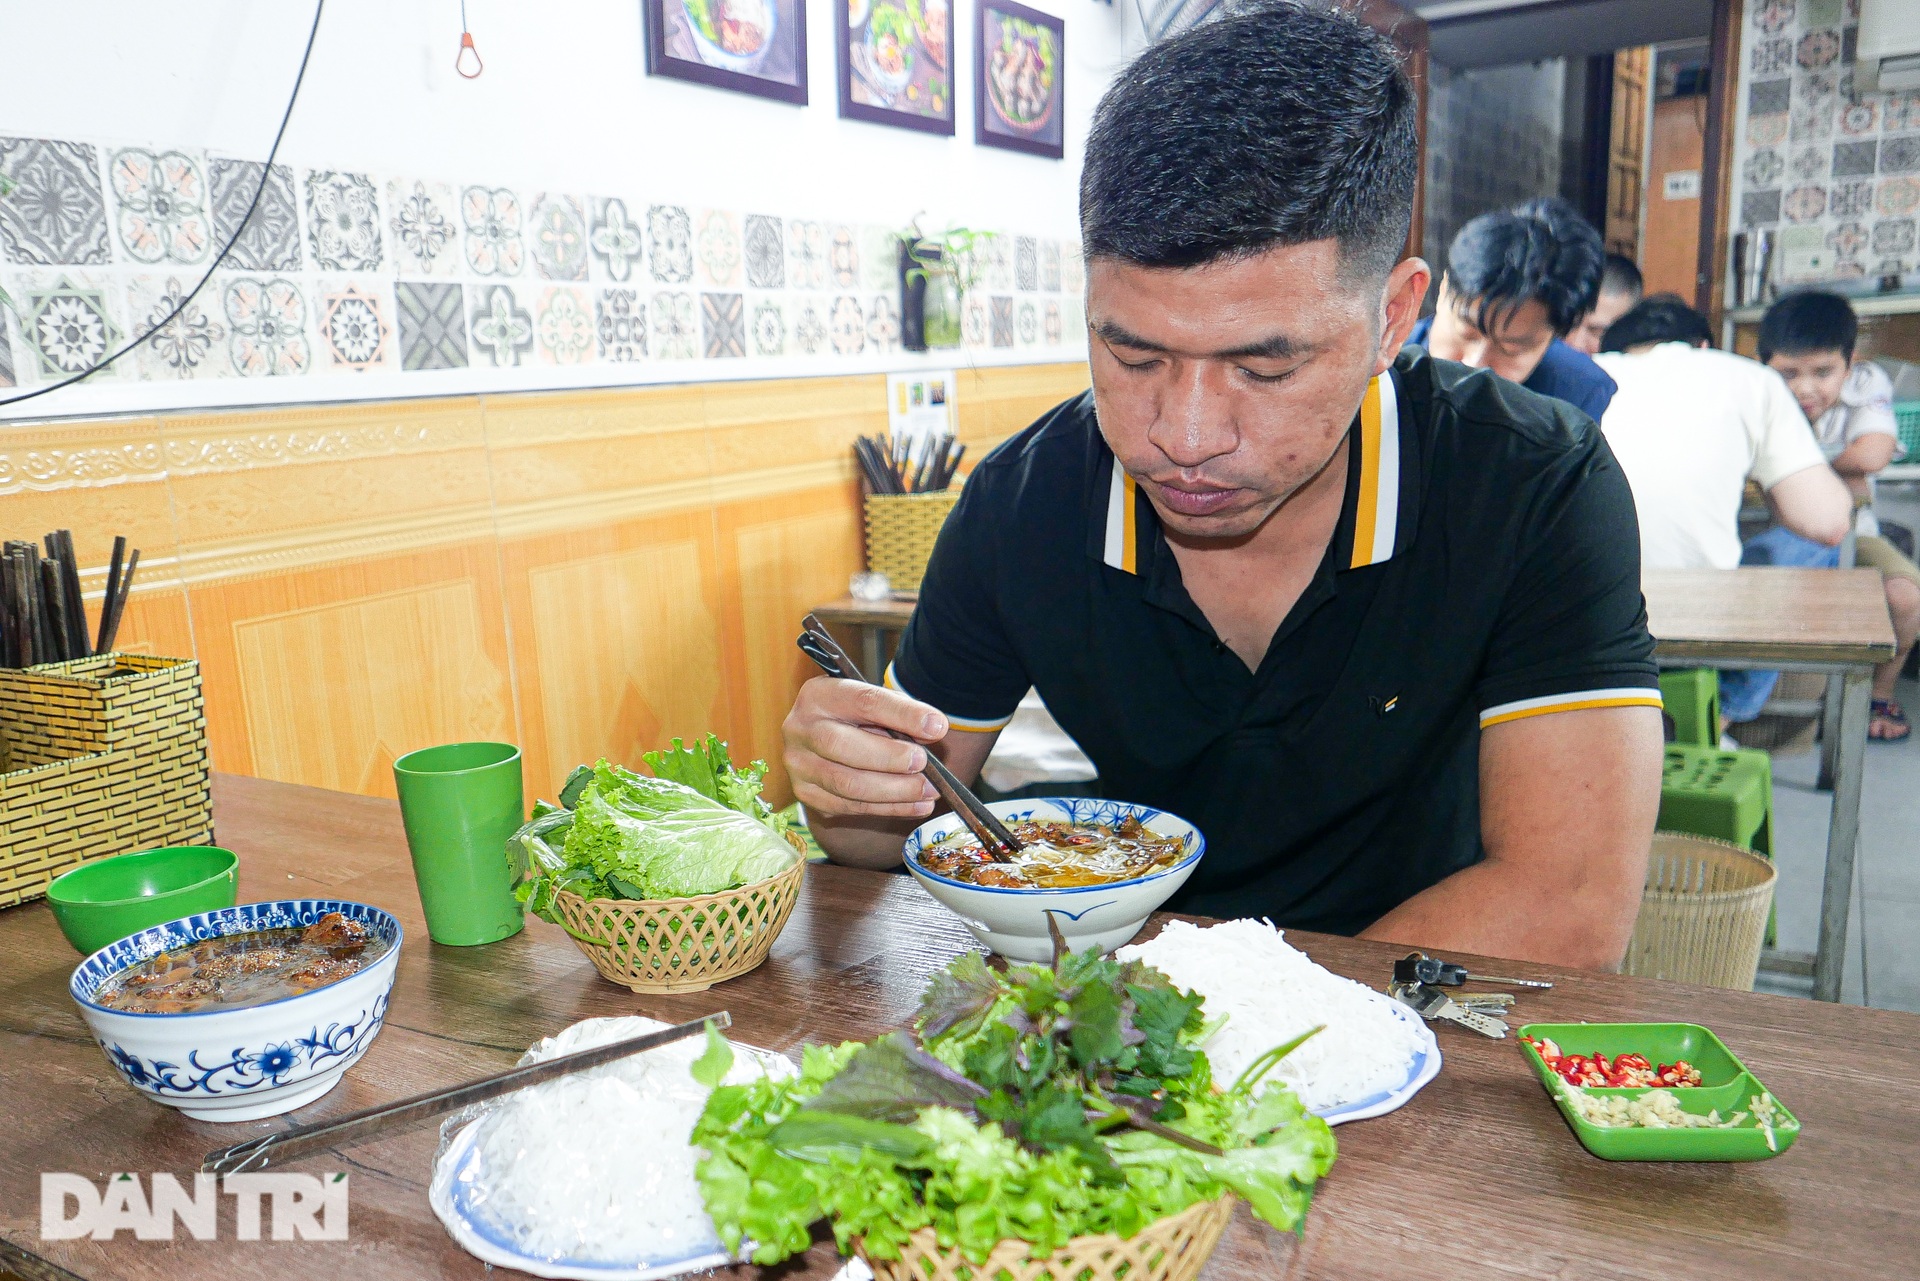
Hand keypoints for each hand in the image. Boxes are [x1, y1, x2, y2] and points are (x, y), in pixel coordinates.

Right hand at [783, 676, 948, 817]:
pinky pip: (850, 807)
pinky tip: (916, 805)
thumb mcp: (876, 705)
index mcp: (819, 695)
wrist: (824, 741)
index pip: (863, 701)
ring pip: (846, 784)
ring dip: (894, 791)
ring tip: (928, 790)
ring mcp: (799, 765)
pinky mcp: (806, 794)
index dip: (902, 715)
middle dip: (890, 758)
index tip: (936, 727)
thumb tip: (932, 730)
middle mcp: (800, 729)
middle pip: (841, 746)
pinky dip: (888, 809)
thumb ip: (901, 714)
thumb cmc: (856, 719)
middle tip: (924, 764)